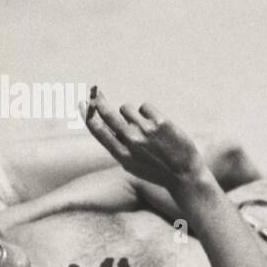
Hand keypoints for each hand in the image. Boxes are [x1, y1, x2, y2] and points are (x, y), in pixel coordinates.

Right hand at [80, 88, 210, 193]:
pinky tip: (157, 125)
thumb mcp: (131, 164)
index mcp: (121, 154)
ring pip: (127, 108)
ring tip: (144, 126)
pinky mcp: (160, 122)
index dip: (88, 115)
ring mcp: (146, 130)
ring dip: (132, 113)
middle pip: (108, 113)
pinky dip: (148, 113)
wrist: (184, 175)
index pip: (98, 130)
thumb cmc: (156, 170)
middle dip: (99, 101)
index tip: (82, 102)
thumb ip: (118, 145)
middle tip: (95, 90)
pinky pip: (145, 107)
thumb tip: (106, 122)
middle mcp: (131, 141)